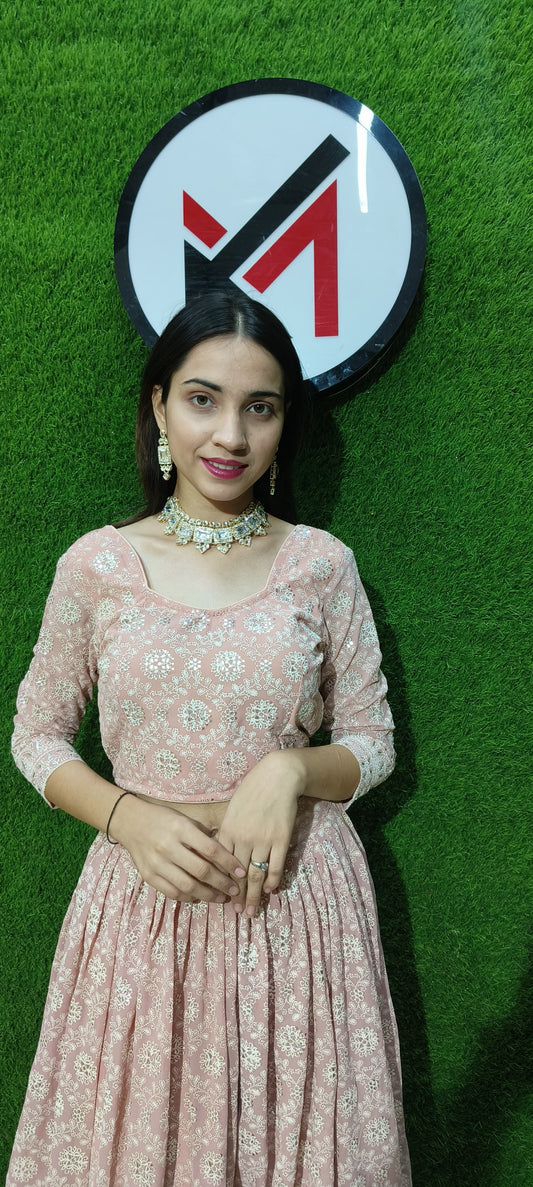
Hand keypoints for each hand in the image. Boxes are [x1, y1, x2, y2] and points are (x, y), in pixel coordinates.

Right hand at [111, 795, 245, 902]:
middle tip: (235, 890)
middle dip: (222, 884)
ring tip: (221, 898)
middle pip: (201, 871)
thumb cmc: (164, 819)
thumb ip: (204, 838)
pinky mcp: (148, 876)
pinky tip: (199, 896)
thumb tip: (228, 858)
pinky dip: (188, 897)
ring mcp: (156, 863)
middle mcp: (168, 847)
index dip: (229, 863)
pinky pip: (172, 892)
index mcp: (180, 829)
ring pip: (187, 886)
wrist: (130, 822)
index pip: (211, 849)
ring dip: (208, 895)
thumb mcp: (185, 821)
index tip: (242, 872)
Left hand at [217, 751, 305, 915]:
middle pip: (238, 874)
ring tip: (252, 911)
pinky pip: (276, 865)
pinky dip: (273, 880)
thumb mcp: (232, 809)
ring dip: (254, 895)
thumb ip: (226, 831)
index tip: (220, 898)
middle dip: (237, 895)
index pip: (221, 864)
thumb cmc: (253, 790)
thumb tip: (218, 851)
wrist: (277, 776)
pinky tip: (271, 890)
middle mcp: (243, 838)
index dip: (220, 883)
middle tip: (238, 913)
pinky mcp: (281, 838)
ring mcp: (263, 839)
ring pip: (256, 874)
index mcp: (228, 830)